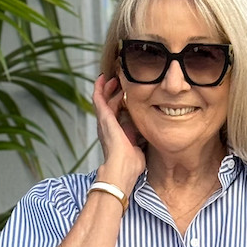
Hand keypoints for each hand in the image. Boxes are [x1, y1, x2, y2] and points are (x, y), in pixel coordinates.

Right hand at [93, 74, 145, 194]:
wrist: (122, 168)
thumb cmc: (131, 165)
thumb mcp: (140, 148)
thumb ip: (142, 140)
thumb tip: (148, 136)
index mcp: (115, 134)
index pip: (116, 115)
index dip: (119, 103)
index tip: (126, 95)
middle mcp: (107, 127)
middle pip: (108, 105)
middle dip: (113, 93)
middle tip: (120, 82)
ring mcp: (104, 122)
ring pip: (102, 100)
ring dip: (108, 88)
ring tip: (114, 77)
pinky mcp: (103, 118)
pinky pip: (98, 98)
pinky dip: (99, 87)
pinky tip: (103, 78)